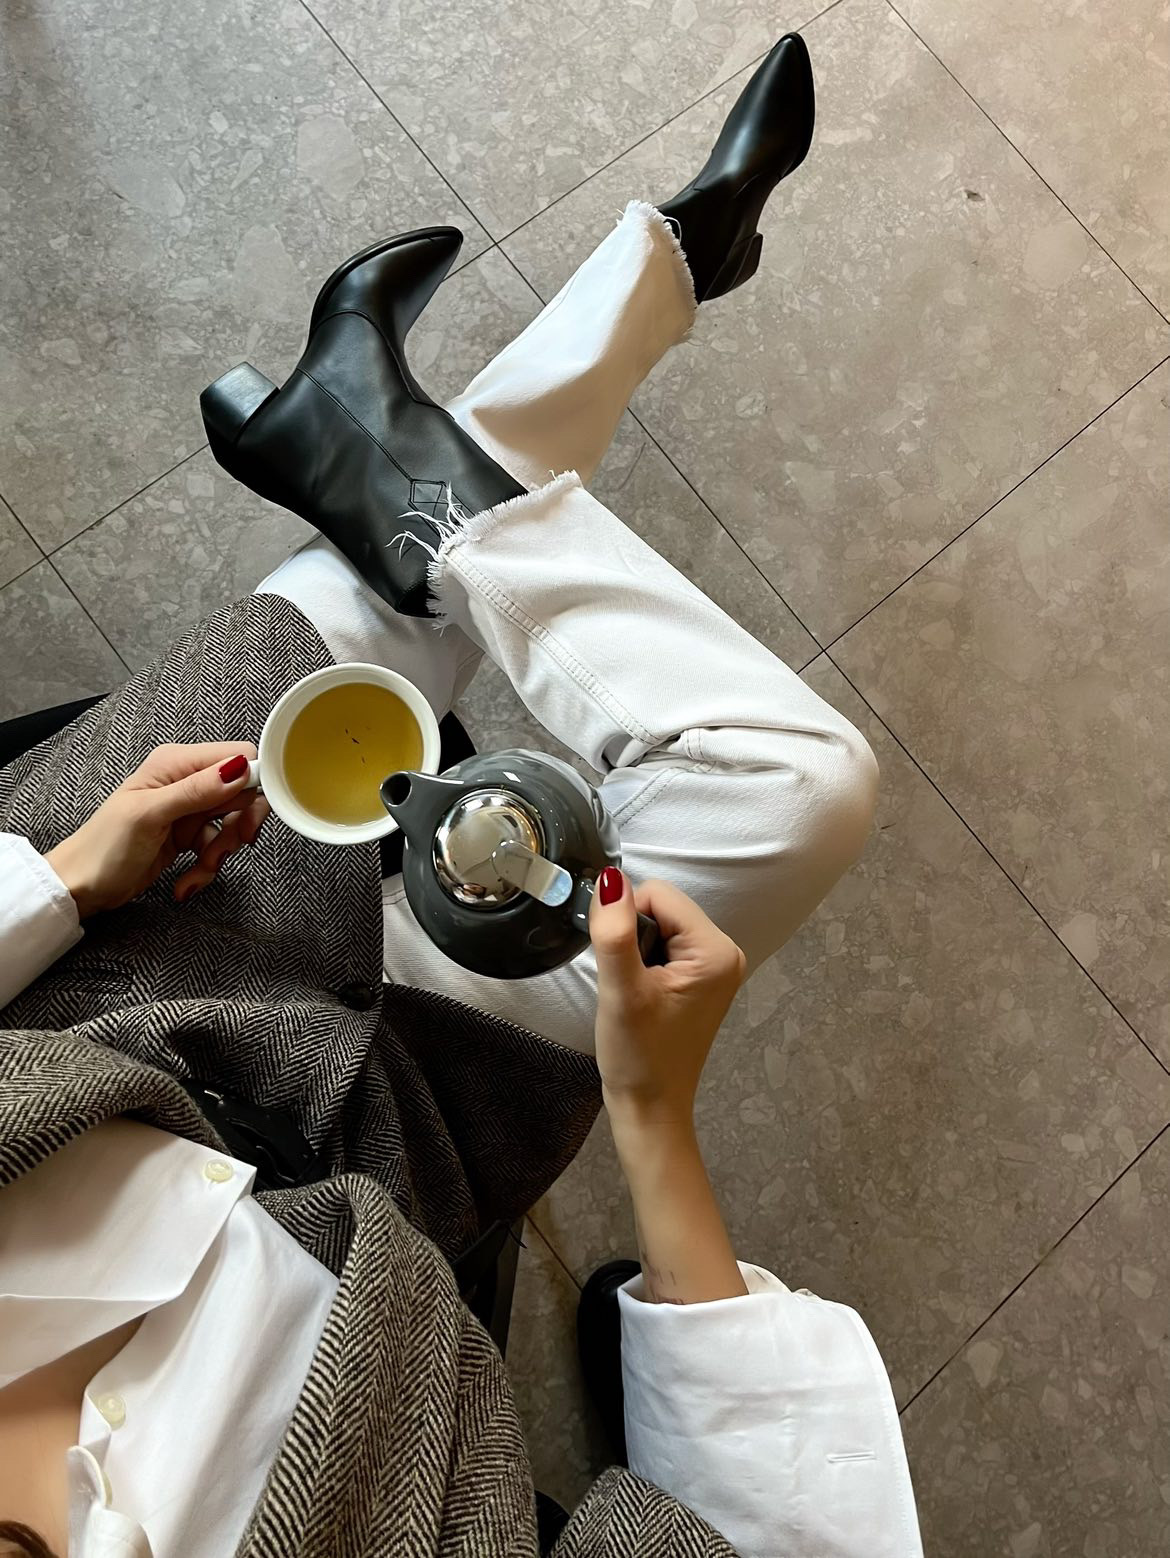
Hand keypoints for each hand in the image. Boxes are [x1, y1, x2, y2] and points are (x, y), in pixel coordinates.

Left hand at [45, 742, 267, 918]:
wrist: (82, 887)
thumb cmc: (103, 848)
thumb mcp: (150, 815)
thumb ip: (196, 790)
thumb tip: (240, 768)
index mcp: (176, 763)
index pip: (238, 757)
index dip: (253, 785)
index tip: (248, 817)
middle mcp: (186, 781)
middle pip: (242, 793)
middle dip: (237, 826)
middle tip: (228, 847)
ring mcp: (188, 809)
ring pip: (232, 824)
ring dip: (221, 852)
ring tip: (199, 869)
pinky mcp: (189, 835)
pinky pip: (217, 847)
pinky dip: (207, 868)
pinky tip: (186, 881)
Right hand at [589, 869, 745, 1129]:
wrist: (650, 1107)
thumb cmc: (639, 1056)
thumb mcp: (621, 991)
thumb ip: (615, 932)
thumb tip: (610, 877)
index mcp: (716, 950)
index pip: (658, 893)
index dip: (626, 920)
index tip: (621, 965)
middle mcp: (724, 952)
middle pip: (661, 907)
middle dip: (632, 936)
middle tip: (627, 983)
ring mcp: (714, 966)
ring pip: (659, 925)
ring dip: (635, 950)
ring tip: (633, 992)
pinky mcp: (700, 978)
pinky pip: (663, 945)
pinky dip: (642, 962)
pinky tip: (640, 995)